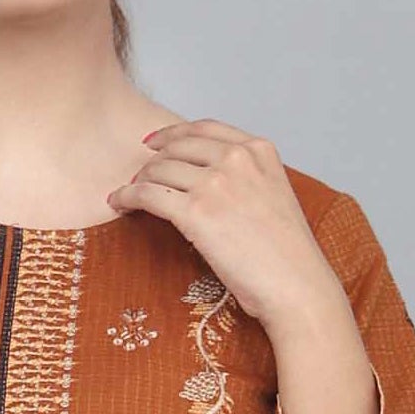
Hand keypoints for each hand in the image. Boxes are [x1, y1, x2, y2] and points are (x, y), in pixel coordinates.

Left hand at [107, 119, 350, 344]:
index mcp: (259, 150)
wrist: (295, 284)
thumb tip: (207, 178)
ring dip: (138, 180)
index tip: (155, 142)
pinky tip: (119, 202)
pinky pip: (147, 194)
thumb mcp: (274, 195)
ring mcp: (215, 183)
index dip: (173, 133)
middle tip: (139, 176)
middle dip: (153, 161)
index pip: (205, 129)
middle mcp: (237, 158)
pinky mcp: (195, 211)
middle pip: (177, 147)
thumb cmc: (286, 253)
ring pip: (159, 169)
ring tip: (129, 194)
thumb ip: (247, 176)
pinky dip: (127, 196)